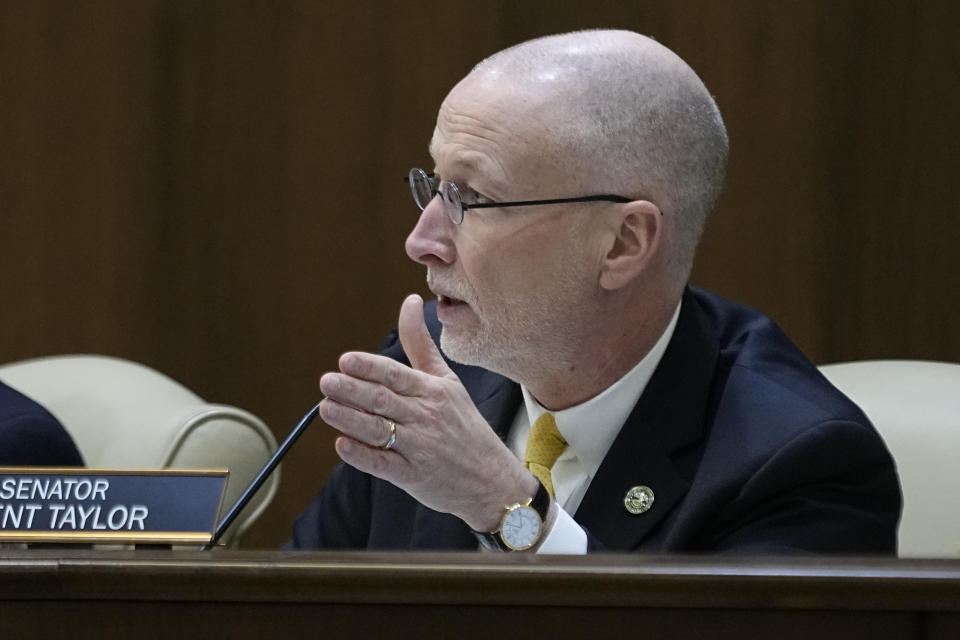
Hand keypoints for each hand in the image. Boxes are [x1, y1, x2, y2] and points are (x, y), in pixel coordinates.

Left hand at [318, 294, 536, 531]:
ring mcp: (420, 448)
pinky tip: (342, 445)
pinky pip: (383, 464)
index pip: (397, 375)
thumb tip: (410, 301)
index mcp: (434, 391)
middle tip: (327, 382)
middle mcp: (427, 417)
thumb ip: (421, 344)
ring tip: (325, 408)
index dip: (370, 368)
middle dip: (352, 390)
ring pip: (379, 430)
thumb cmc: (464, 425)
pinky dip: (362, 455)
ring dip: (350, 419)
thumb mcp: (447, 380)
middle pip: (384, 400)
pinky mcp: (413, 476)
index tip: (345, 361)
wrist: (491, 478)